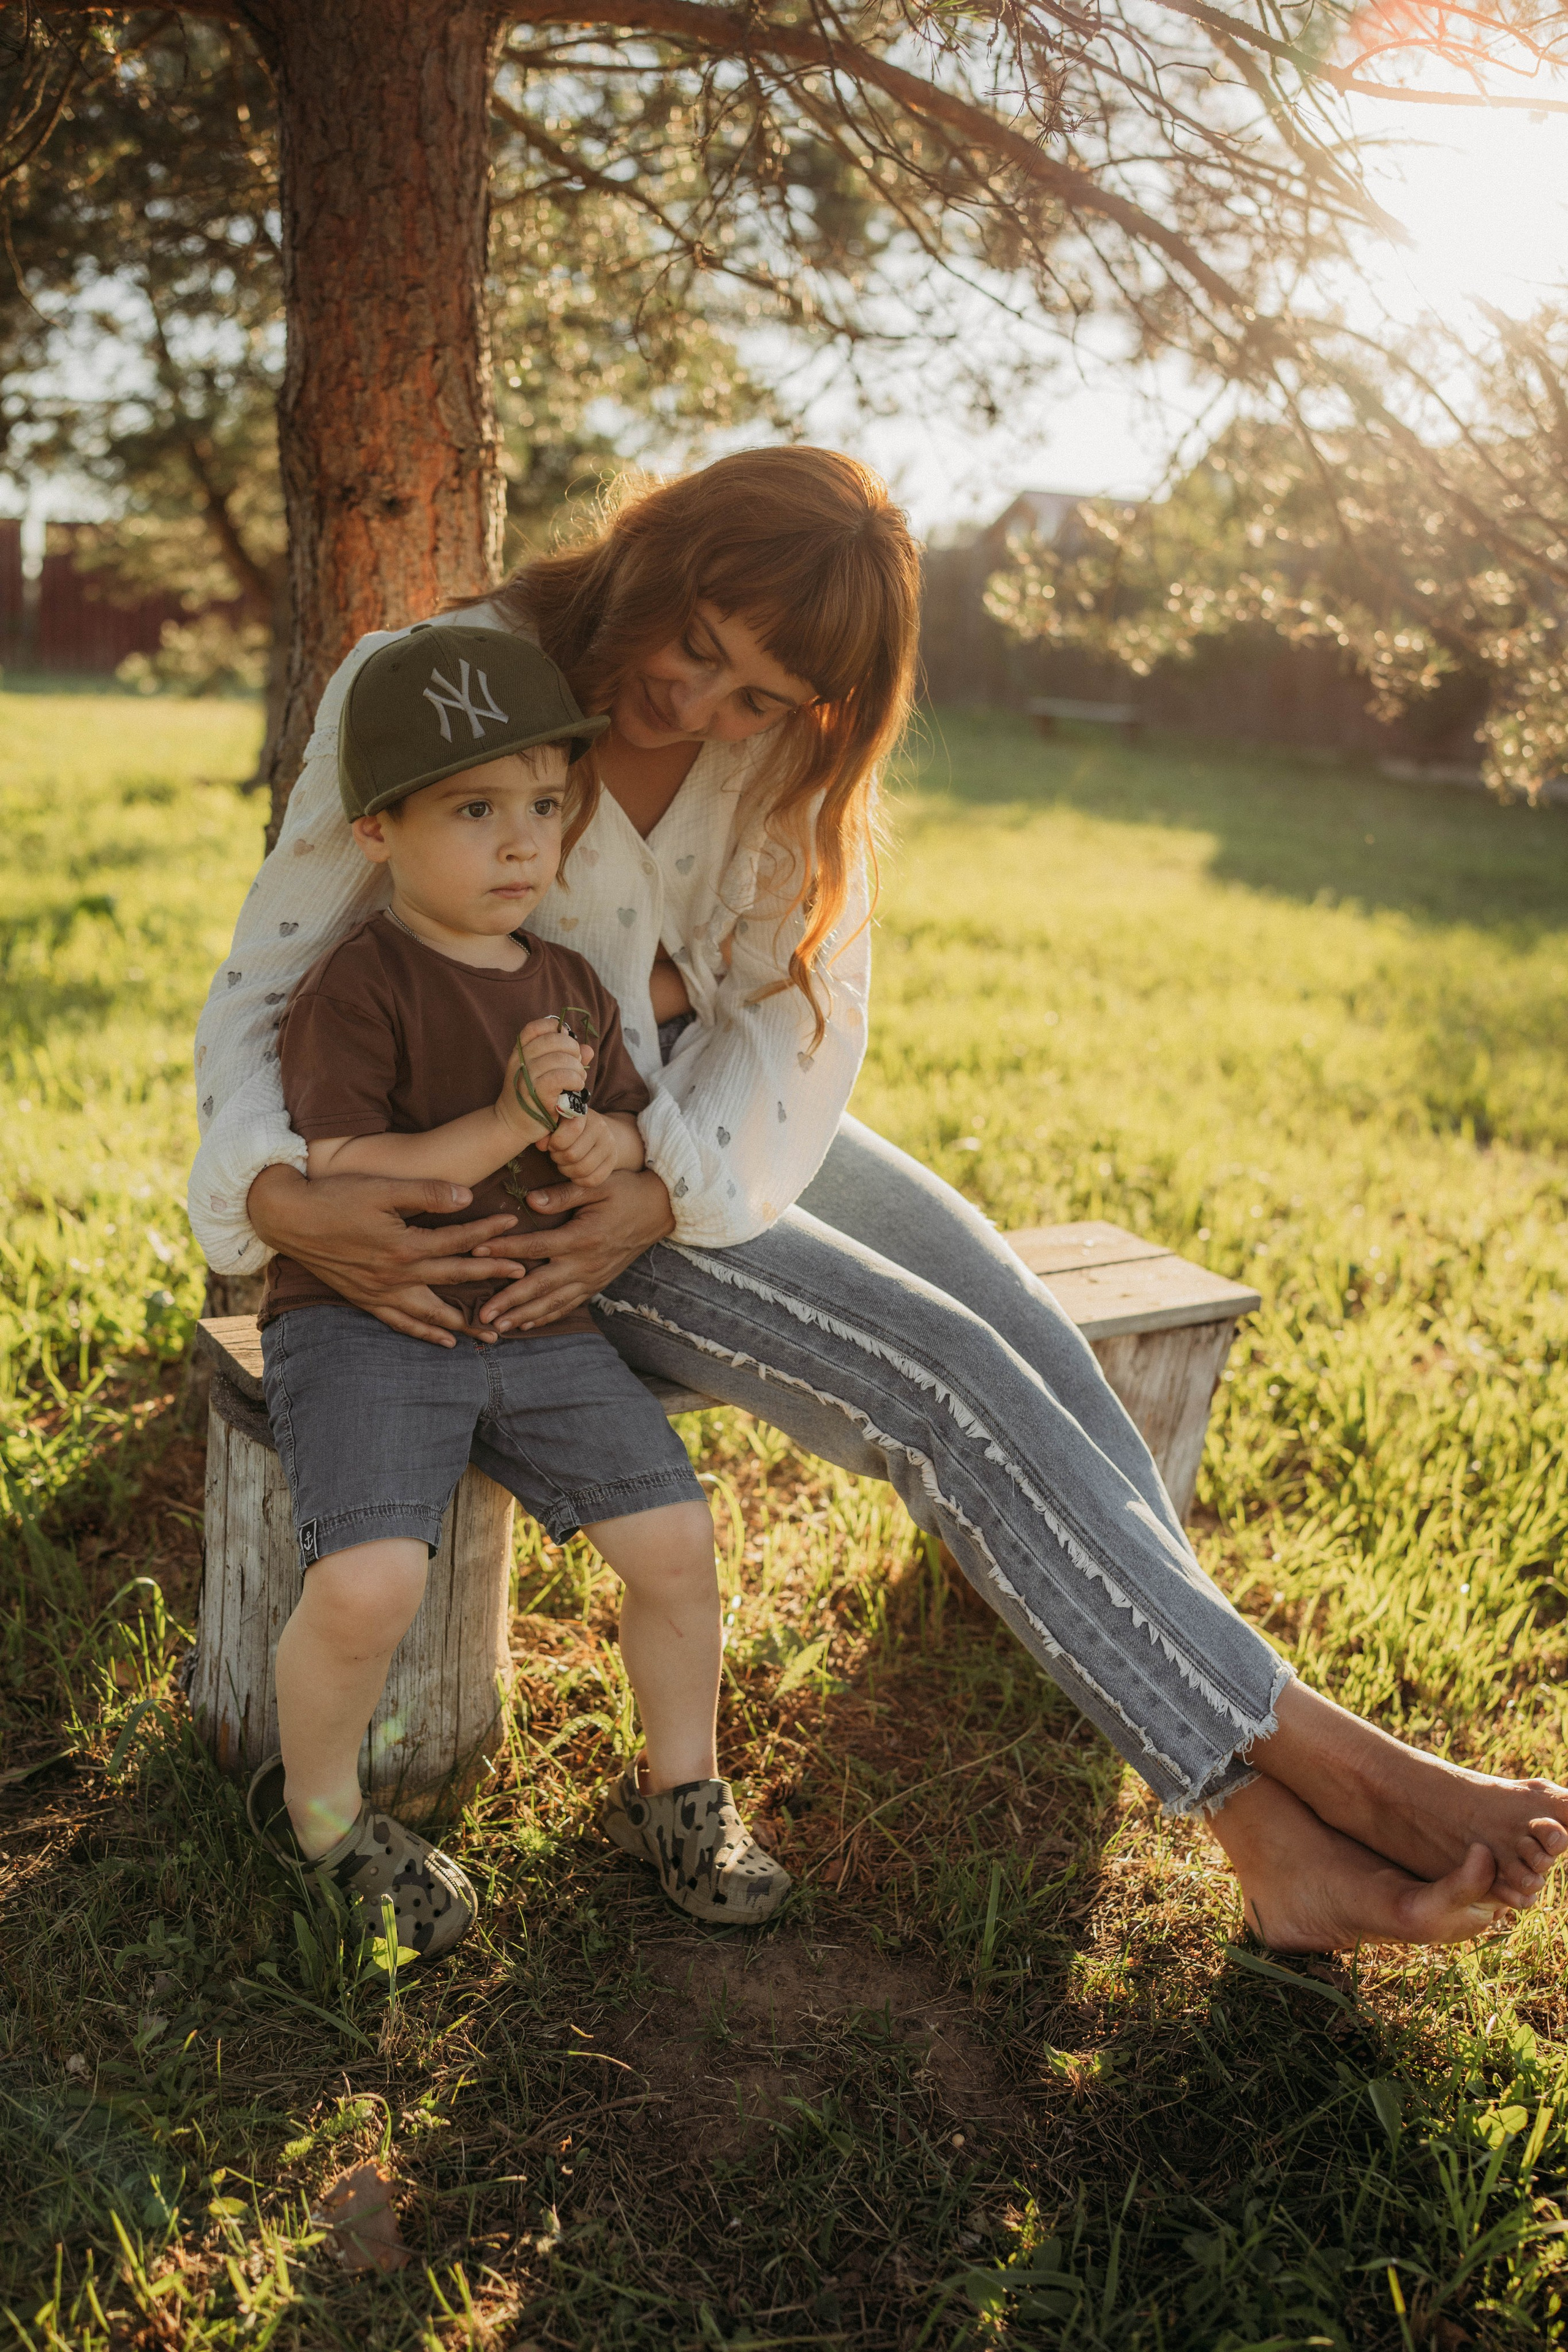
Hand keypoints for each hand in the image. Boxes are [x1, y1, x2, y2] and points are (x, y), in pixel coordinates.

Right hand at [247, 1163, 518, 1346]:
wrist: (287, 1218)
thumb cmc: (334, 1197)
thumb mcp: (382, 1188)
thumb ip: (426, 1193)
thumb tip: (467, 1197)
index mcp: (404, 1245)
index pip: (458, 1241)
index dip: (489, 1234)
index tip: (515, 1226)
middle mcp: (396, 1275)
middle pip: (454, 1279)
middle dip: (492, 1279)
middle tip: (524, 1279)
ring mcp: (380, 1292)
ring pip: (432, 1314)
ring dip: (465, 1324)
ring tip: (494, 1333)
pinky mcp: (365, 1300)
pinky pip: (401, 1324)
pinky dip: (425, 1334)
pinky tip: (445, 1342)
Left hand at [471, 1167, 674, 1329]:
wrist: (660, 1211)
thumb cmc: (626, 1192)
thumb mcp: (597, 1185)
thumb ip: (563, 1194)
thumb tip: (530, 1202)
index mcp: (582, 1238)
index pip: (535, 1247)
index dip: (504, 1249)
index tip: (476, 1251)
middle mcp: (585, 1264)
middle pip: (540, 1286)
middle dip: (509, 1300)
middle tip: (483, 1314)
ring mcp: (592, 1278)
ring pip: (553, 1302)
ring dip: (525, 1316)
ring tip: (499, 1327)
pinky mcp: (597, 1285)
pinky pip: (569, 1305)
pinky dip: (548, 1317)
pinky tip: (528, 1325)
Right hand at [500, 1016, 591, 1138]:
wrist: (513, 1125)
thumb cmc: (533, 1098)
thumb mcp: (545, 1074)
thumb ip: (566, 1059)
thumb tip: (587, 1049)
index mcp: (519, 1053)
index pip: (534, 1028)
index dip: (554, 1028)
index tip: (566, 1041)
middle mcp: (520, 1061)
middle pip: (553, 1040)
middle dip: (572, 1049)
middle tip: (577, 1064)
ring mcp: (526, 1077)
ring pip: (560, 1059)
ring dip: (577, 1068)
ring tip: (579, 1079)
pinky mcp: (536, 1094)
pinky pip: (560, 1077)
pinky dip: (574, 1080)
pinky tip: (577, 1087)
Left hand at [545, 1107, 618, 1188]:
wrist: (596, 1132)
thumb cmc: (567, 1128)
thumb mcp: (556, 1124)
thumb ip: (546, 1132)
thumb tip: (541, 1145)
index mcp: (583, 1114)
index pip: (571, 1130)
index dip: (555, 1142)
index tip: (551, 1144)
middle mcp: (600, 1127)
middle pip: (573, 1155)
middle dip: (558, 1158)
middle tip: (556, 1155)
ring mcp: (609, 1145)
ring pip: (582, 1169)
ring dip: (566, 1170)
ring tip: (564, 1163)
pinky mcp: (612, 1161)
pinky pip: (592, 1180)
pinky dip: (578, 1180)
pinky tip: (574, 1172)